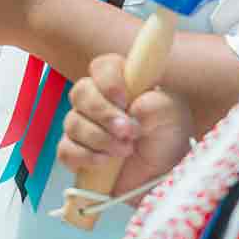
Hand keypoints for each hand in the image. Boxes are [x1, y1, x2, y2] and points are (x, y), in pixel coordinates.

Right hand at [58, 54, 192, 198]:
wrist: (164, 172)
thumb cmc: (168, 134)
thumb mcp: (173, 116)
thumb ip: (157, 105)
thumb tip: (135, 107)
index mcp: (121, 80)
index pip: (102, 67)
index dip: (108, 81)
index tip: (125, 100)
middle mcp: (98, 99)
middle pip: (80, 93)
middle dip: (103, 113)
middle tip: (127, 131)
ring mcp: (84, 126)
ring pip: (72, 123)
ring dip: (99, 138)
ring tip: (126, 149)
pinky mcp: (78, 153)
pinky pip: (65, 151)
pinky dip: (84, 156)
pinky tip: (104, 161)